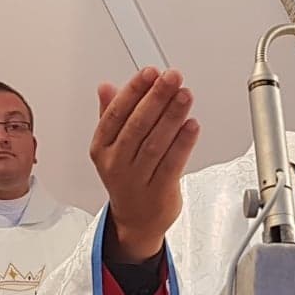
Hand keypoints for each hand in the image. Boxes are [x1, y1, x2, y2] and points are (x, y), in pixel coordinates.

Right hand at [92, 68, 198, 262]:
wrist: (136, 222)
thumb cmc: (127, 180)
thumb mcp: (111, 148)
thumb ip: (110, 115)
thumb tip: (105, 87)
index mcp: (102, 148)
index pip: (116, 113)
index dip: (134, 90)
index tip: (150, 72)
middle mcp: (117, 163)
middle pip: (137, 125)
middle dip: (156, 97)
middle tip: (172, 77)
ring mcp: (137, 178)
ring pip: (155, 142)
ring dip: (172, 115)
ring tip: (184, 95)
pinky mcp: (159, 191)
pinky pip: (172, 163)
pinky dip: (183, 142)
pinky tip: (191, 125)